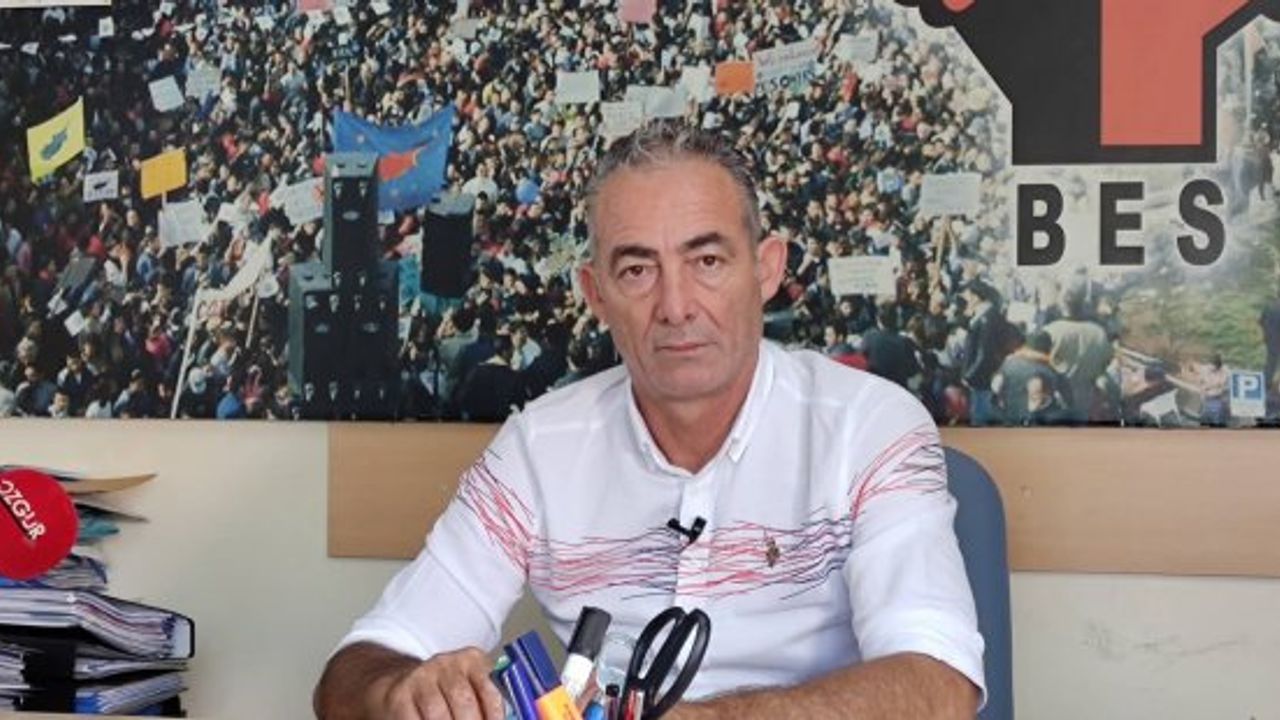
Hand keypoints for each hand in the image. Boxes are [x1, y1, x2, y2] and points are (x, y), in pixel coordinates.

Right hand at [368, 647, 503, 719]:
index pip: (490, 690)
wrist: (400, 685)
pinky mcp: (399, 695)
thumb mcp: (470, 690)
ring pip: (438, 714)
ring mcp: (421, 677)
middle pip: (464, 702)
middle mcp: (446, 663)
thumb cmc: (445, 693)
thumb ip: (486, 705)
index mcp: (472, 660)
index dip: (494, 717)